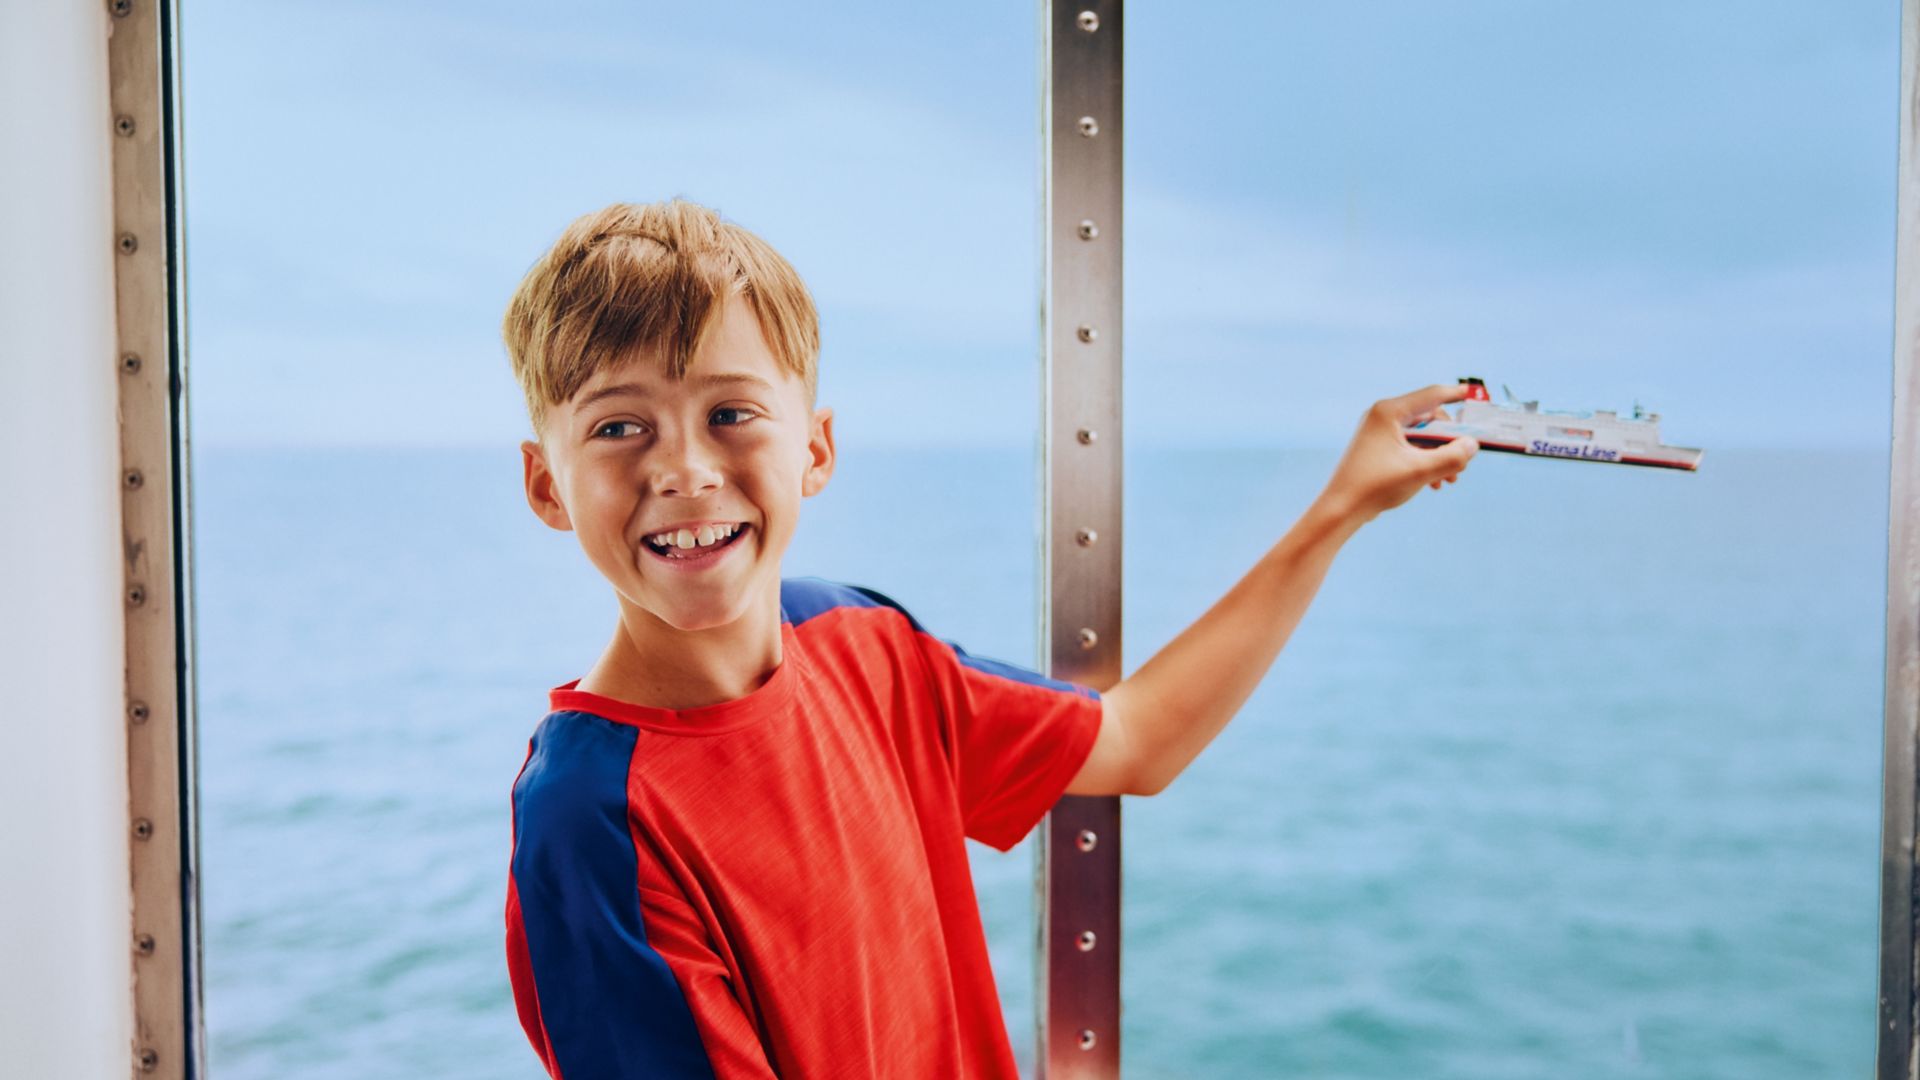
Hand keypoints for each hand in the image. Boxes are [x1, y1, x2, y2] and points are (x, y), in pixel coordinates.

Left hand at [1317, 383, 1478, 525]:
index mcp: (1389, 412)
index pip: (1431, 395)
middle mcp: (1383, 417)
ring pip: (1422, 437)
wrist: (1341, 509)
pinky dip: (1425, 461)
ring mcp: (1379, 433)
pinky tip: (1434, 483)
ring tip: (1449, 479)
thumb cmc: (1375, 486)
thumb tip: (1472, 445)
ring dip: (1439, 455)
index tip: (1472, 394)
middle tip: (1464, 461)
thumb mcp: (1421, 471)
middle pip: (1429, 419)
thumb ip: (1452, 457)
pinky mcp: (1378, 449)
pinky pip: (1410, 448)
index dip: (1455, 394)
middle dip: (1449, 441)